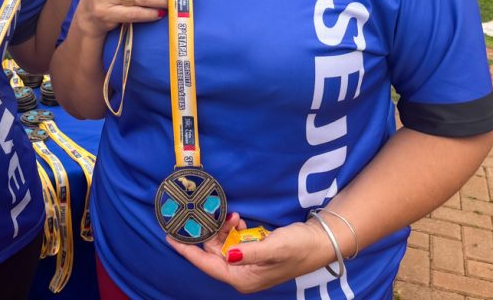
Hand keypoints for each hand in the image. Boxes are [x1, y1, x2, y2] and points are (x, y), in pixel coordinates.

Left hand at [166, 215, 335, 293]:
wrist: (321, 241)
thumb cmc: (299, 247)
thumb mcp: (274, 248)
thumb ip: (249, 252)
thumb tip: (227, 255)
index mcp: (243, 278)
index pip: (207, 265)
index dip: (188, 251)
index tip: (170, 238)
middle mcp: (242, 274)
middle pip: (212, 254)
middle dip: (207, 233)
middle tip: (202, 213)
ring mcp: (247, 264)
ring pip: (222, 245)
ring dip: (222, 229)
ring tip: (231, 216)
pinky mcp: (253, 253)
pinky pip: (233, 241)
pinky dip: (232, 229)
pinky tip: (238, 219)